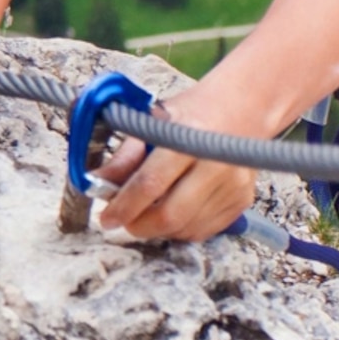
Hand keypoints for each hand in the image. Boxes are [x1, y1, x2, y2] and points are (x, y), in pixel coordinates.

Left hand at [89, 85, 261, 240]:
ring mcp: (234, 185)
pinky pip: (204, 230)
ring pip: (186, 228)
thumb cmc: (190, 114)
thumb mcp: (153, 122)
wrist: (241, 108)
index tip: (106, 219)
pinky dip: (181, 228)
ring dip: (159, 229)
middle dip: (139, 225)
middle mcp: (216, 164)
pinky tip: (174, 211)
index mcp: (190, 138)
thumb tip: (95, 183)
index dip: (124, 206)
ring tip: (148, 212)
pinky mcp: (243, 201)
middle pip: (170, 215)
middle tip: (125, 220)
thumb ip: (125, 155)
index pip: (151, 183)